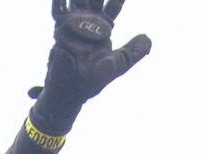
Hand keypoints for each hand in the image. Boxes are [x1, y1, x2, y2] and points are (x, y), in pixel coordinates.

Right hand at [28, 0, 151, 134]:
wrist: (73, 91)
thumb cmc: (95, 79)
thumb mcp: (119, 64)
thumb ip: (134, 51)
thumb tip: (149, 39)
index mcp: (103, 27)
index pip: (114, 4)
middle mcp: (88, 22)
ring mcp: (74, 24)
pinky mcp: (60, 30)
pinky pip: (58, 11)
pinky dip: (59, 0)